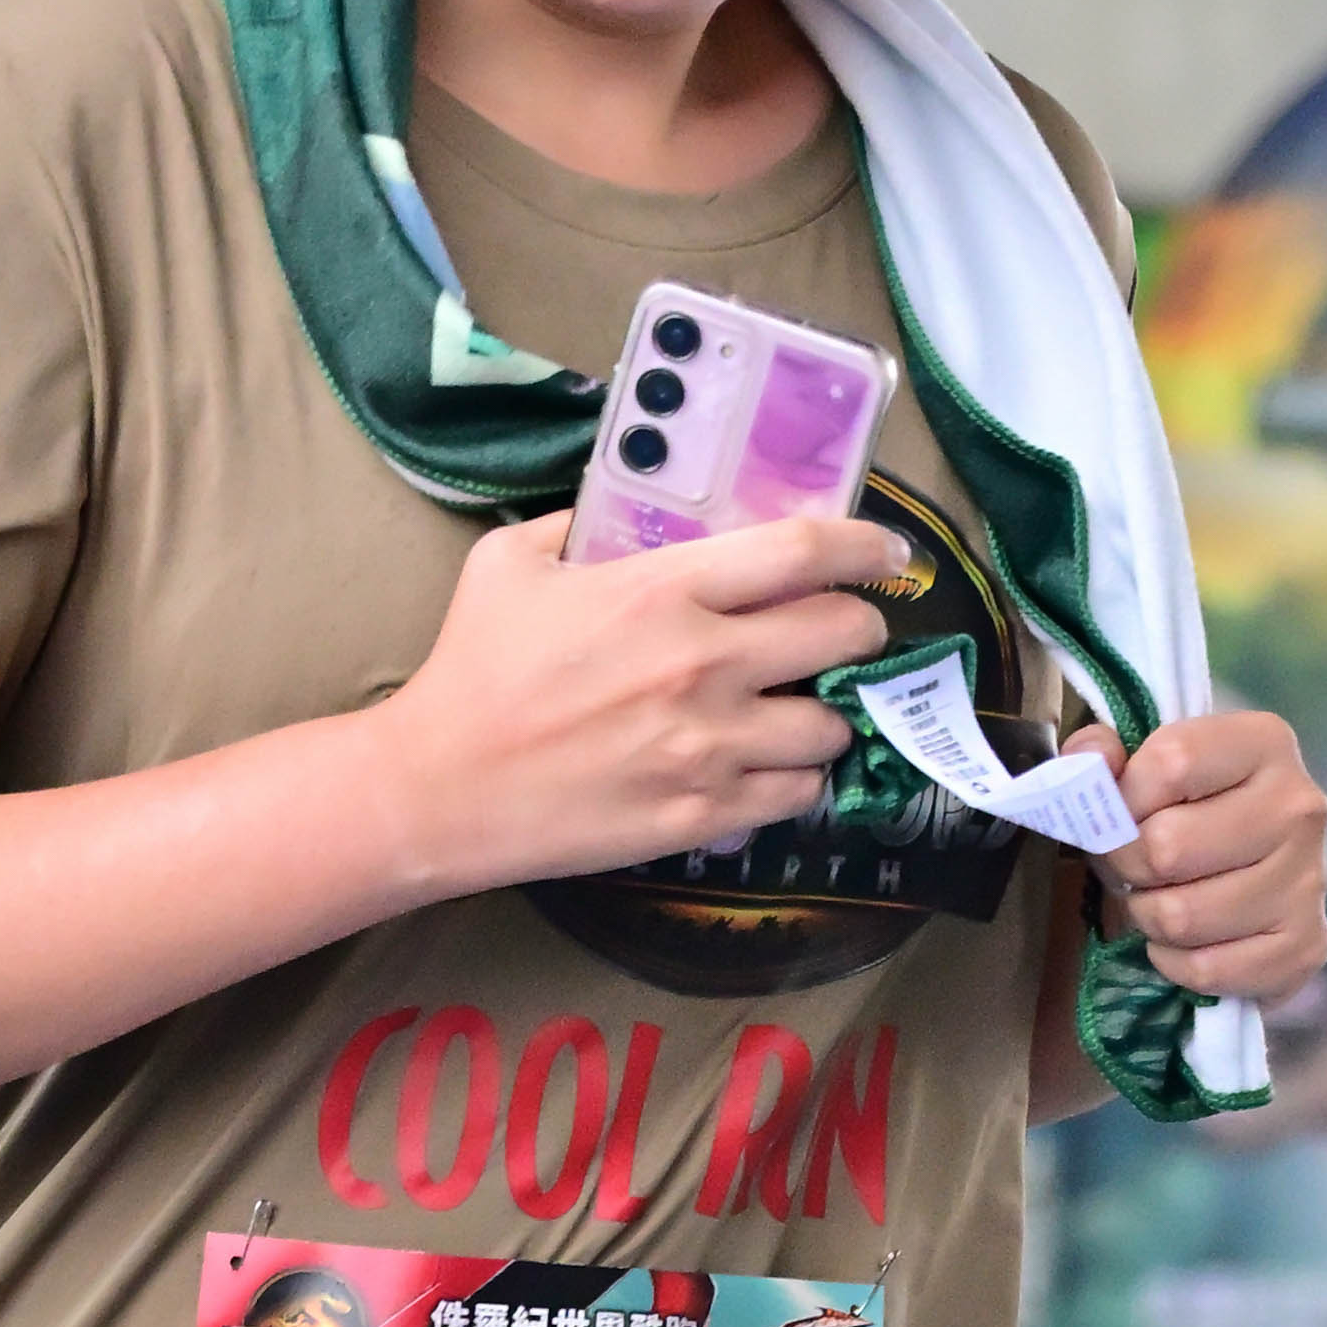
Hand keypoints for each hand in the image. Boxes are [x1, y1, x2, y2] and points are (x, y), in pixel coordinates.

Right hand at [365, 508, 894, 900]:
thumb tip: (629, 510)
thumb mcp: (511, 562)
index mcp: (663, 591)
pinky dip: (793, 779)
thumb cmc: (471, 670)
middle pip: (842, 636)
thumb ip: (581, 525)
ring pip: (830, 728)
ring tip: (796, 712)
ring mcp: (709, 748)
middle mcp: (703, 665)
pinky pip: (794, 795)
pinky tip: (765, 767)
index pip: (803, 552)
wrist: (439, 789)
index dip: (864, 547)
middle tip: (844, 635)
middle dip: (859, 631)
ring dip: (826, 715)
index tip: (887, 553)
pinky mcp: (702, 816)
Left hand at [1108, 706, 1326, 996]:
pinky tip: (1185, 941)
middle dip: (1127, 866)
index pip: (1171, 763)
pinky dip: (1175, 962)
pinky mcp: (1305, 946)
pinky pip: (1205, 969)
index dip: (1123, 797)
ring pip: (1181, 916)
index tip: (1121, 812)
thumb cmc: (1188, 813)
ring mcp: (1309, 880)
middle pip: (1167, 847)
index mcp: (1264, 743)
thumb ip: (1105, 753)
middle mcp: (1298, 807)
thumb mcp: (1145, 767)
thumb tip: (1090, 756)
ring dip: (1149, 917)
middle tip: (1132, 868)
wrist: (1254, 877)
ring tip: (1159, 900)